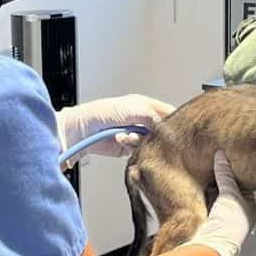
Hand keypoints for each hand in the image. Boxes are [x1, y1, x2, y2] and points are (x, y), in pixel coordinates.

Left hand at [57, 94, 174, 164]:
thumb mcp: (133, 108)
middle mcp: (141, 119)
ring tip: (127, 136)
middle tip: (148, 135)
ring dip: (139, 141)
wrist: (80, 130)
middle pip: (160, 130)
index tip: (174, 129)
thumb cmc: (102, 113)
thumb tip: (165, 127)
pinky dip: (133, 147)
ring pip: (150, 142)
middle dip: (155, 134)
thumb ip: (153, 116)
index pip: (167, 112)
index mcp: (144, 105)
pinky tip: (122, 141)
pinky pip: (140, 151)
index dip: (172, 120)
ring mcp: (135, 133)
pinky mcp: (128, 147)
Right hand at [181, 151, 255, 255]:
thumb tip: (221, 156)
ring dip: (212, 186)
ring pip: (217, 197)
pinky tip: (199, 185)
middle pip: (229, 191)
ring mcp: (223, 218)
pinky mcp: (209, 221)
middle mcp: (238, 214)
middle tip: (216, 163)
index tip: (228, 161)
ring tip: (206, 170)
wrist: (211, 246)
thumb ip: (225, 174)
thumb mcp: (229, 194)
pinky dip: (204, 195)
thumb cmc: (229, 224)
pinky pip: (207, 203)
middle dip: (222, 179)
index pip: (244, 185)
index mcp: (250, 208)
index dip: (235, 173)